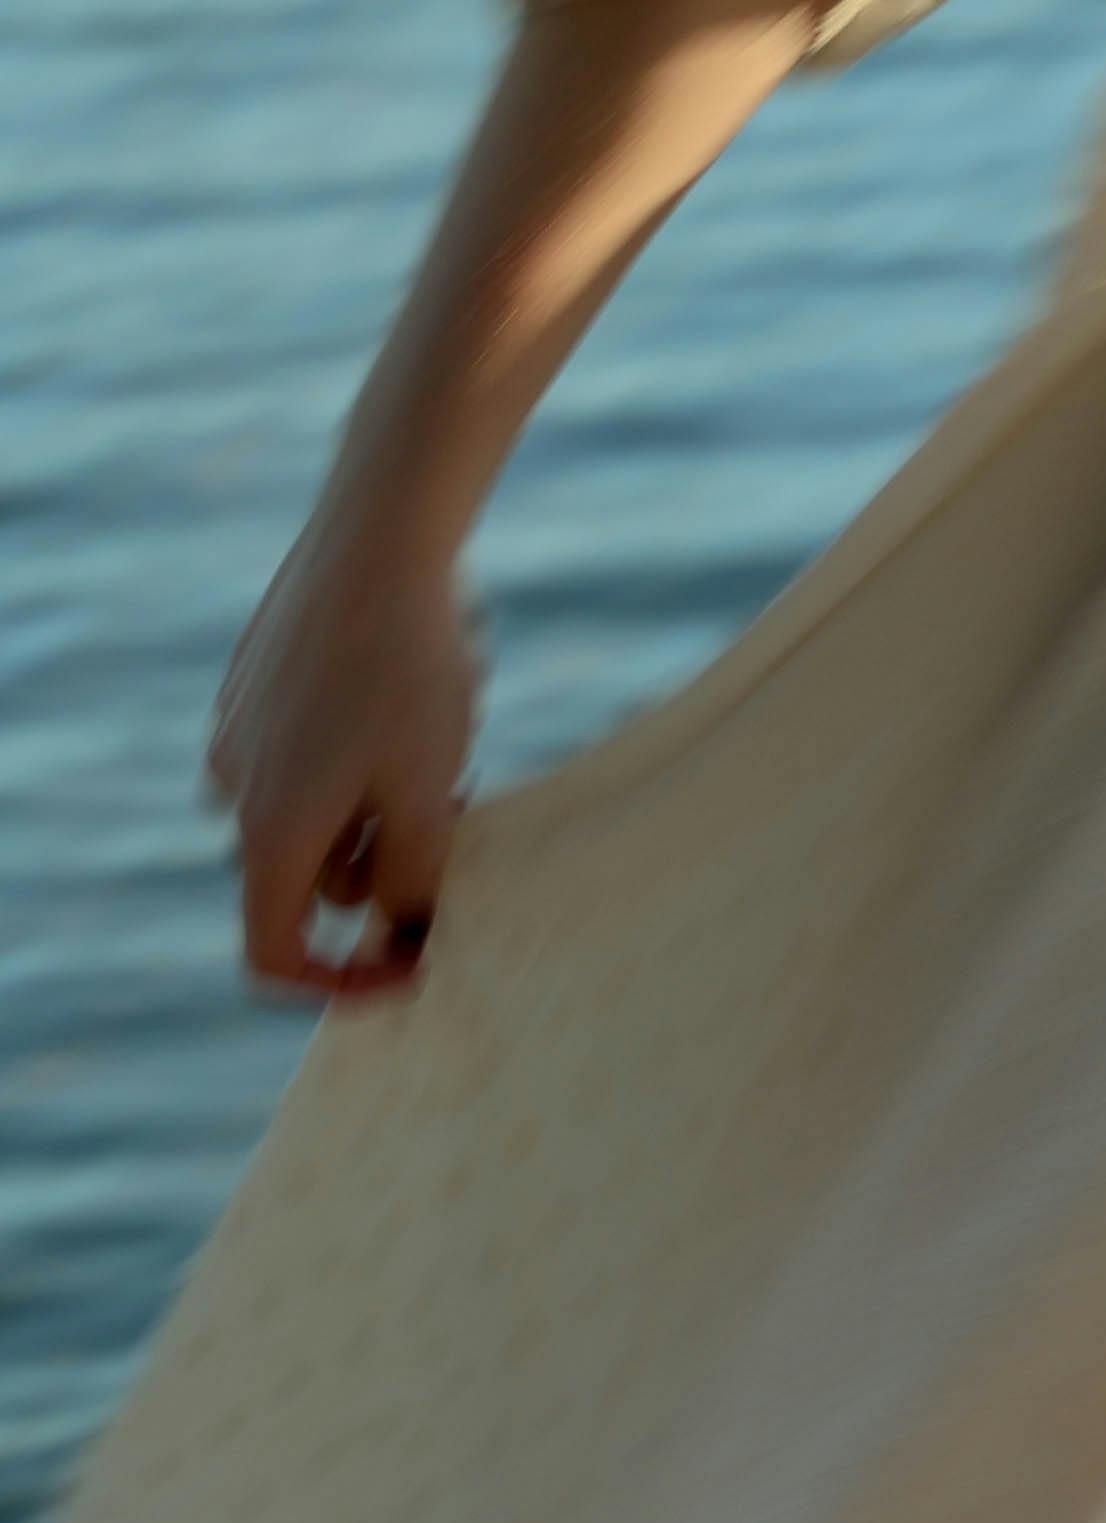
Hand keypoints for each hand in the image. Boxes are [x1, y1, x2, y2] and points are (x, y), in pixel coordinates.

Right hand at [205, 516, 479, 1000]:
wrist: (380, 537)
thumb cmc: (412, 671)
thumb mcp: (429, 795)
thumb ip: (413, 883)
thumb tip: (401, 933)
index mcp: (270, 830)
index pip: (273, 953)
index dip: (339, 985)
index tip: (411, 970)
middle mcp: (235, 787)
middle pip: (309, 879)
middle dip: (383, 865)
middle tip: (455, 808)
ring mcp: (237, 732)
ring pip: (314, 813)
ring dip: (375, 808)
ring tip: (440, 746)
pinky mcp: (254, 686)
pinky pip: (306, 755)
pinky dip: (357, 757)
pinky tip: (408, 696)